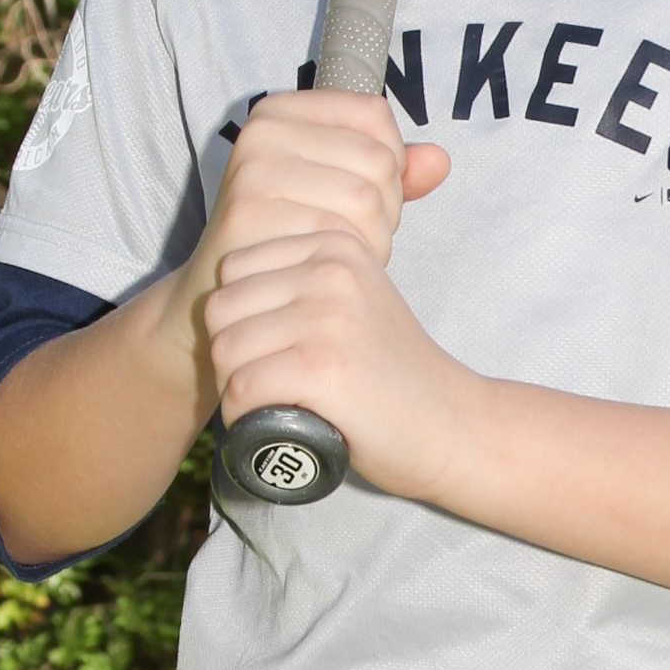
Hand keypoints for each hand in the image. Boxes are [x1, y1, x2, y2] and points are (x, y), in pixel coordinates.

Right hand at [198, 89, 448, 284]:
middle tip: (356, 239)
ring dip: (373, 240)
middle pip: (378, 159)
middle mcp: (262, 130)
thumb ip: (392, 172)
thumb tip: (440, 161)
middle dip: (386, 210)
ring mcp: (253, 169)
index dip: (390, 163)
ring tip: (342, 256)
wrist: (226, 296)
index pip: (375, 116)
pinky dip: (347, 261)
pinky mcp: (249, 213)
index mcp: (281, 110)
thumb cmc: (290, 238)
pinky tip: (324, 273)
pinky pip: (337, 233)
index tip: (365, 198)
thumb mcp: (340, 192)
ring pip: (366, 197)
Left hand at [204, 226, 478, 500]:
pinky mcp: (323, 368)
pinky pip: (241, 389)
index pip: (233, 269)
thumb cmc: (389, 371)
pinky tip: (273, 425)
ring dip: (235, 389)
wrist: (449, 424)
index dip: (238, 317)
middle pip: (221, 309)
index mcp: (335, 244)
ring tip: (272, 404)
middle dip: (231, 355)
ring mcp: (329, 318)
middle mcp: (332, 270)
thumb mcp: (354, 298)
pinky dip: (244, 418)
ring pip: (225, 350)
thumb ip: (301, 278)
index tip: (273, 349)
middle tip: (267, 384)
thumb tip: (219, 290)